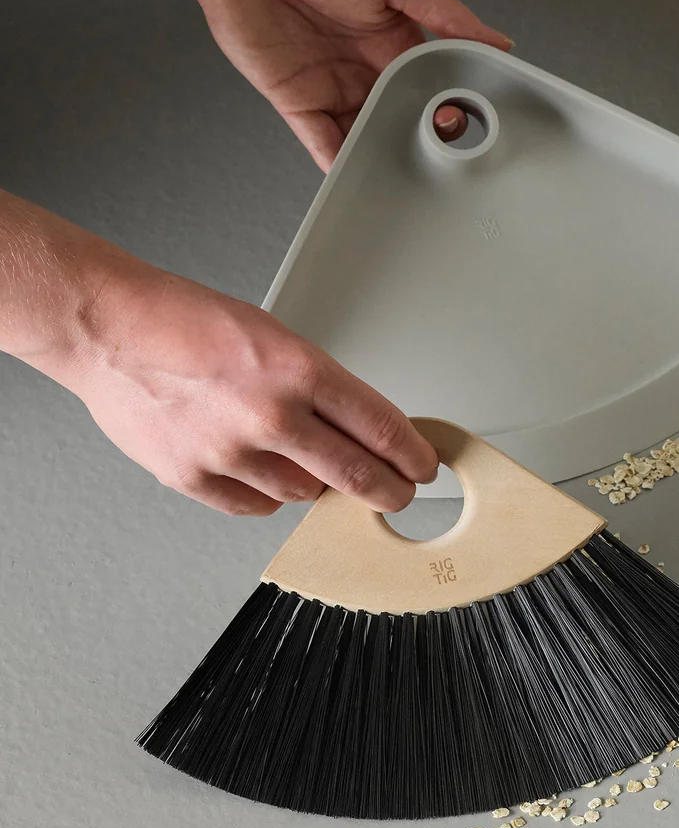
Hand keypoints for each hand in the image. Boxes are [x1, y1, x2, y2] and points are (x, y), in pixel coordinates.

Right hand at [65, 263, 437, 515]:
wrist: (106, 328)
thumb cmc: (185, 321)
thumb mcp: (274, 336)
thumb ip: (318, 386)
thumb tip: (357, 429)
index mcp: (299, 370)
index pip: (381, 428)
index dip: (411, 455)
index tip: (422, 466)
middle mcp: (271, 415)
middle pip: (357, 475)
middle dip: (388, 490)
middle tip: (398, 493)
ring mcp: (231, 452)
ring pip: (305, 494)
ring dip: (318, 485)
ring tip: (308, 463)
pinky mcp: (193, 477)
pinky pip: (254, 506)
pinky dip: (267, 495)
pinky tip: (266, 474)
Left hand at [183, 0, 510, 170]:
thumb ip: (447, 13)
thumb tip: (497, 40)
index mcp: (393, 39)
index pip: (431, 84)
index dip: (448, 105)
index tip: (465, 122)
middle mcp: (365, 68)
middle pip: (402, 117)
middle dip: (421, 139)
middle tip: (440, 156)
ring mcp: (332, 89)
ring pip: (367, 137)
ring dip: (385, 156)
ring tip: (407, 178)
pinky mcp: (297, 104)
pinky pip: (323, 144)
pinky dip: (340, 164)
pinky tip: (359, 178)